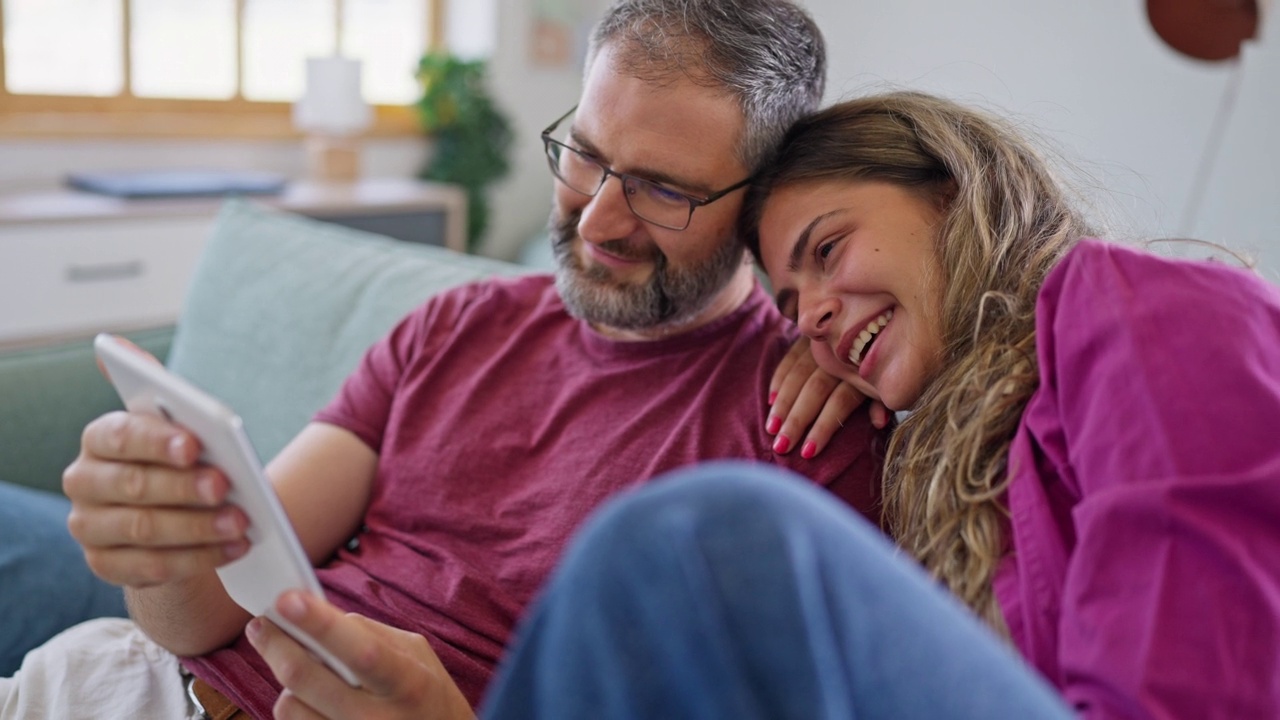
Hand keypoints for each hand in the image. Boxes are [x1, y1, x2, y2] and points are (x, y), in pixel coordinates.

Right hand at [62, 408, 249, 587]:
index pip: (121, 435)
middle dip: (182, 487)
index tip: (192, 447)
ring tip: (238, 523)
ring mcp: (89, 526)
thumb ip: (196, 441)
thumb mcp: (185, 446)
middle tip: (222, 487)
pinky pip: (152, 566)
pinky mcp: (105, 564)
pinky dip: (198, 557)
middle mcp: (84, 481)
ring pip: (143, 529)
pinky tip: (232, 547)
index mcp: (100, 438)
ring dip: (196, 527)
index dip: (157, 442)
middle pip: (132, 484)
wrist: (169, 514)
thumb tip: (225, 448)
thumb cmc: (180, 466)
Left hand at [247, 591, 474, 719]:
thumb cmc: (425, 693)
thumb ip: (370, 633)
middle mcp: (378, 719)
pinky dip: (296, 707)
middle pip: (304, 679)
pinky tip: (311, 700)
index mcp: (407, 682)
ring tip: (305, 674)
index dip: (319, 623)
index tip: (286, 599)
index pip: (359, 650)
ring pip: (289, 707)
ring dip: (287, 683)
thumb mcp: (415, 654)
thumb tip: (318, 617)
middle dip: (275, 644)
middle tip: (262, 625)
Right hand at [766, 337, 889, 456]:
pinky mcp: (808, 338)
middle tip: (781, 447)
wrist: (879, 324)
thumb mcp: (887, 385)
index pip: (840, 401)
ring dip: (783, 403)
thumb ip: (882, 402)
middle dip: (797, 420)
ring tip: (771, 428)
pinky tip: (770, 400)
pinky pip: (789, 358)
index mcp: (862, 371)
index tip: (809, 452)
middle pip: (816, 390)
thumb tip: (879, 423)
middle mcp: (840, 357)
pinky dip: (779, 379)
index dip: (824, 427)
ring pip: (798, 375)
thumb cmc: (881, 368)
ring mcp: (822, 346)